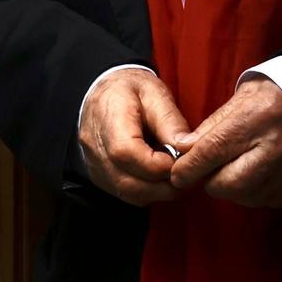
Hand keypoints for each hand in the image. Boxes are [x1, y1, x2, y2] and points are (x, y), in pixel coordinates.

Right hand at [78, 68, 192, 206]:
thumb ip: (170, 122)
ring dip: (156, 192)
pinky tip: (158, 178)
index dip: (156, 164)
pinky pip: (123, 193)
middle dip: (162, 185)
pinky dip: (145, 192)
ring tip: (174, 177)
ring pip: (126, 192)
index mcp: (108, 117)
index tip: (178, 160)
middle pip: (126, 181)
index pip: (126, 152)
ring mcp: (94, 163)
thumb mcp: (154, 93)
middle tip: (184, 175)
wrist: (104, 90)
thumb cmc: (130, 89)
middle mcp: (95, 145)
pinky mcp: (99, 175)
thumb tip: (186, 149)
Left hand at [170, 76, 281, 208]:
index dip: (189, 167)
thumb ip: (211, 127)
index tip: (177, 174)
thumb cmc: (274, 95)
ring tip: (234, 168)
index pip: (212, 151)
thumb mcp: (240, 99)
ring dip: (232, 188)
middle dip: (210, 181)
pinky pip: (265, 200)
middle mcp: (276, 146)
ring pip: (245, 196)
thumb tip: (183, 151)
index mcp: (257, 117)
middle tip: (208, 170)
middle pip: (228, 183)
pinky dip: (253, 192)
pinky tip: (255, 174)